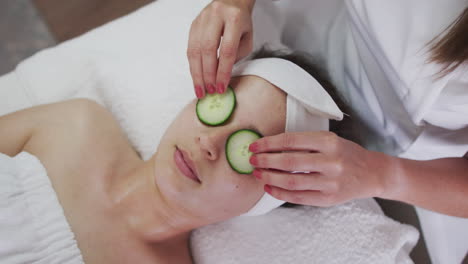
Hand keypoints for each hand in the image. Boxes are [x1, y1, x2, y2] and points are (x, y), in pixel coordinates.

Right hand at [187, 0, 254, 97]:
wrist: (231, 1)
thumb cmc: (241, 23)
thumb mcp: (247, 38)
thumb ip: (236, 56)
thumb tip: (221, 77)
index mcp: (234, 18)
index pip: (227, 50)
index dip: (223, 71)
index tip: (221, 87)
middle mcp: (215, 16)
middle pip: (207, 50)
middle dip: (207, 74)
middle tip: (209, 91)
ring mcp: (201, 19)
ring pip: (195, 50)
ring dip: (197, 73)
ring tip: (200, 90)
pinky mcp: (193, 25)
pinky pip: (190, 48)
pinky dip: (193, 66)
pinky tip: (196, 78)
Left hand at [249, 131, 389, 205]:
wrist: (372, 173)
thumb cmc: (346, 153)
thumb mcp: (329, 140)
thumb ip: (305, 143)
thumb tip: (271, 147)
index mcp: (329, 141)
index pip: (291, 141)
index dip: (269, 144)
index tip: (254, 146)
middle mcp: (330, 161)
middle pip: (289, 162)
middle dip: (265, 161)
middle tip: (252, 160)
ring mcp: (330, 182)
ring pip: (292, 181)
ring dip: (270, 177)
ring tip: (258, 173)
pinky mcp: (329, 199)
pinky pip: (299, 197)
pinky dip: (280, 192)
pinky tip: (270, 187)